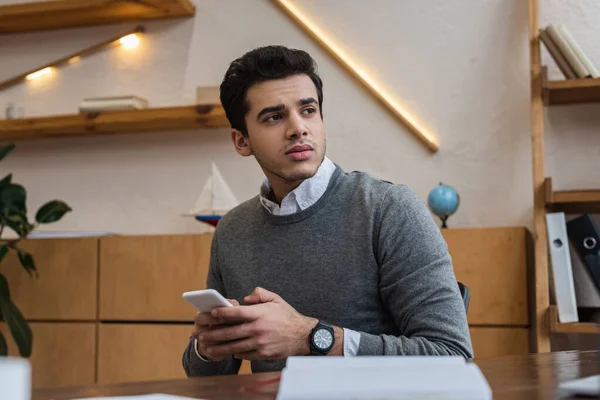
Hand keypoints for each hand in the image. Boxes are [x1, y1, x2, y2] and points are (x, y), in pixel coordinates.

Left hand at [198, 287, 317, 360]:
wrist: (304, 336)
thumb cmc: (288, 316)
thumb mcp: (276, 299)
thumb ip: (260, 294)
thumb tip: (245, 298)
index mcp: (260, 313)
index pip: (236, 312)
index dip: (222, 312)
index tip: (211, 313)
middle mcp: (258, 328)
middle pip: (230, 332)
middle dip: (213, 334)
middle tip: (201, 335)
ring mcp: (260, 343)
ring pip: (234, 346)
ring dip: (218, 347)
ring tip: (207, 348)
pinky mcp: (263, 354)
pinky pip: (244, 354)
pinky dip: (235, 353)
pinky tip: (226, 352)